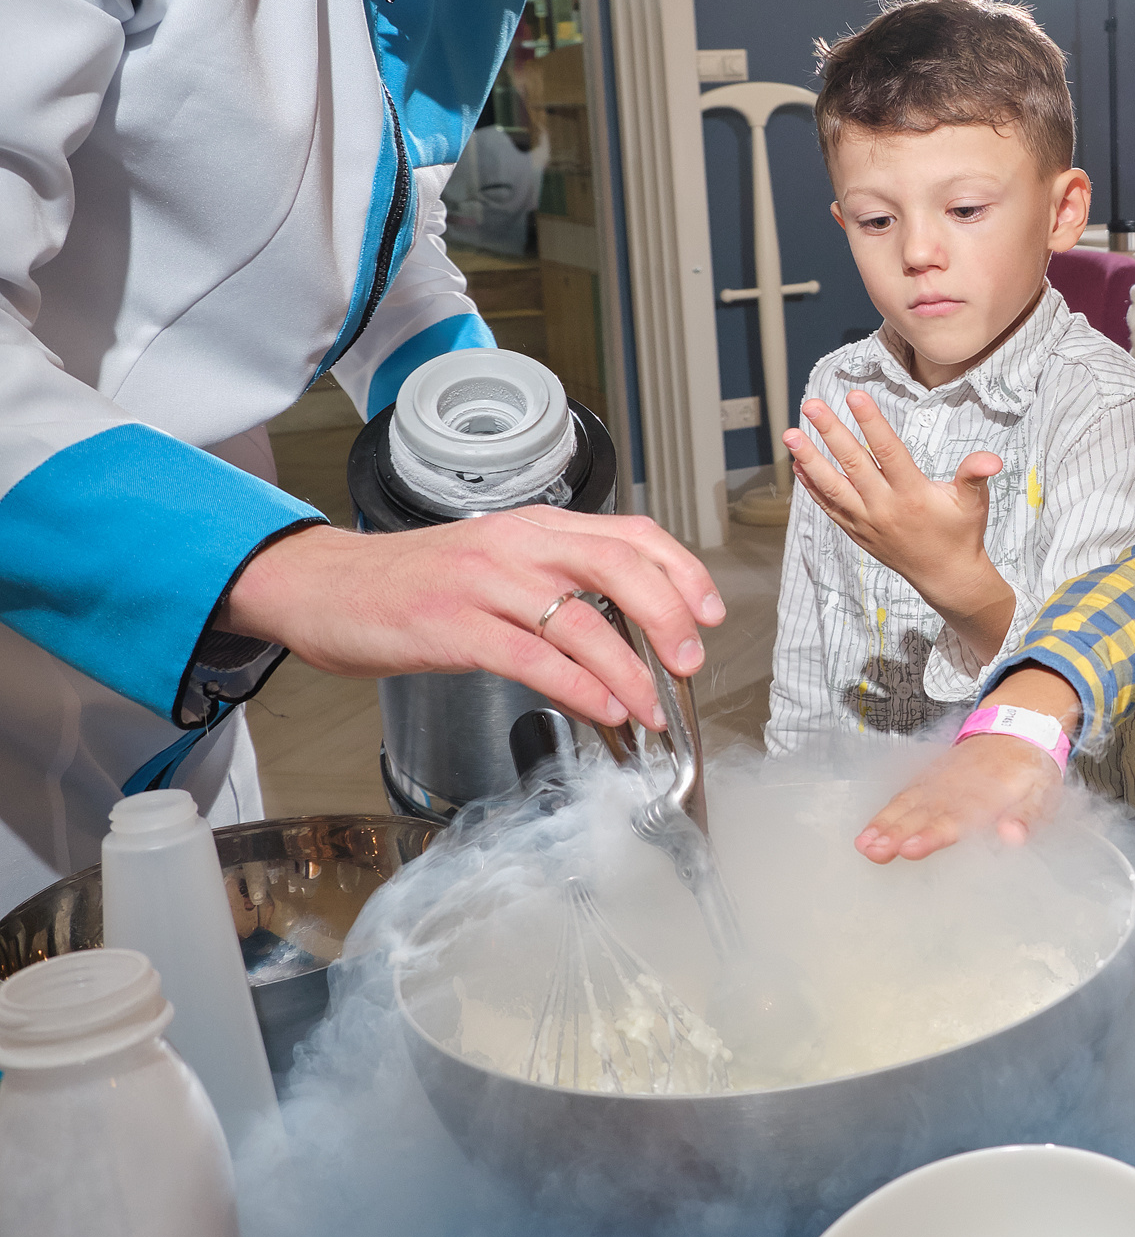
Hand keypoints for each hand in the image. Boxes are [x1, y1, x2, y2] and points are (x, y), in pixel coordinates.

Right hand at [219, 510, 721, 726]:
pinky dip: (580, 687)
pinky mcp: (452, 627)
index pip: (631, 534)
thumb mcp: (496, 562)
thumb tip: (631, 619)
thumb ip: (557, 579)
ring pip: (583, 622)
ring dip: (630, 672)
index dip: (682, 572)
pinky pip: (534, 658)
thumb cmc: (411, 583)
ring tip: (653, 708)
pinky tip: (604, 709)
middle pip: (619, 567)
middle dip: (670, 617)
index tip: (709, 613)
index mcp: (535, 526)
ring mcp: (483, 584)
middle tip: (690, 661)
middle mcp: (516, 546)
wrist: (322, 587)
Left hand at [787, 394, 1011, 636]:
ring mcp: (867, 521)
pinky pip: (829, 507)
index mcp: (913, 495)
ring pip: (832, 486)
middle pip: (853, 463)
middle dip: (830, 432)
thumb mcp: (974, 502)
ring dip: (809, 459)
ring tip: (790, 434)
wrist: (945, 576)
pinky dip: (812, 487)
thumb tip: (991, 459)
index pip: (887, 451)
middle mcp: (885, 508)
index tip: (854, 396)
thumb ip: (975, 475)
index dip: (871, 422)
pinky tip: (799, 466)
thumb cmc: (961, 532)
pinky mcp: (857, 532)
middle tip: (812, 405)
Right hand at [856, 731, 1062, 861]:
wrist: (1015, 730)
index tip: (911, 848)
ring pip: (909, 803)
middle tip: (876, 851)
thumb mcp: (1043, 795)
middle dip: (898, 832)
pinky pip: (904, 796)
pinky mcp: (929, 778)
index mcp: (989, 793)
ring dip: (885, 825)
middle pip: (925, 812)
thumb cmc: (1030, 772)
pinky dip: (884, 814)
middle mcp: (958, 786)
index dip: (933, 834)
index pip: (958, 817)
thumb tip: (1012, 839)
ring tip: (864, 846)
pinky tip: (867, 834)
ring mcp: (940, 780)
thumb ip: (1026, 817)